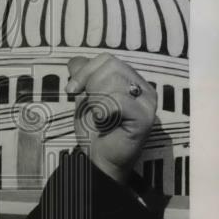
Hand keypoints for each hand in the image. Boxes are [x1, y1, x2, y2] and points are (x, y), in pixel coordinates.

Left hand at [67, 53, 156, 184]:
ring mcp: (147, 102)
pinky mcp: (145, 118)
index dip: (84, 71)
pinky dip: (103, 110)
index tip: (72, 90)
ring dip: (96, 100)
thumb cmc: (94, 130)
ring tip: (100, 116)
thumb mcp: (84, 98)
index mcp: (131, 80)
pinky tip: (104, 121)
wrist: (99, 159)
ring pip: (113, 80)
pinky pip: (118, 100)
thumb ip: (83, 76)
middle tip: (89, 106)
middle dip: (90, 85)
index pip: (106, 59)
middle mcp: (143, 88)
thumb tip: (75, 60)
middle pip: (111, 66)